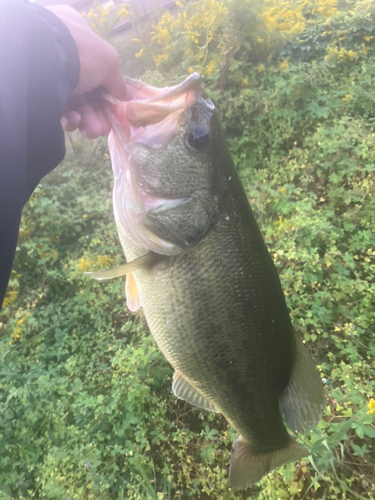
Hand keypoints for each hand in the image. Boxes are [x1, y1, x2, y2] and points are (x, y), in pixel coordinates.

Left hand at [47, 5, 126, 137]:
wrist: (43, 62)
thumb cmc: (80, 54)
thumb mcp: (108, 63)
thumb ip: (118, 82)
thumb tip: (127, 96)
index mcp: (81, 43)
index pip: (100, 71)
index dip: (110, 94)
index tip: (117, 111)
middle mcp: (66, 59)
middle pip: (90, 94)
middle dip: (100, 114)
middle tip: (104, 128)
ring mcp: (53, 78)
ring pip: (76, 106)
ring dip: (88, 120)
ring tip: (92, 129)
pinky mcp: (42, 96)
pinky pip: (60, 111)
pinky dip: (70, 119)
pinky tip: (73, 119)